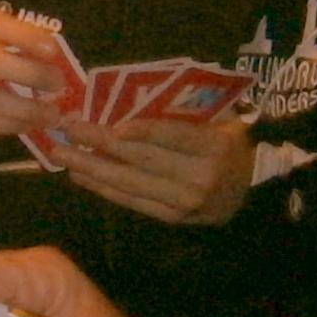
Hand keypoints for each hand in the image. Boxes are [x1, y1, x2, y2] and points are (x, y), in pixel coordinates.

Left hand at [57, 109, 253, 225]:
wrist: (253, 188)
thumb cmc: (230, 141)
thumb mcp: (219, 118)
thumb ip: (184, 110)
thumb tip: (132, 98)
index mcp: (214, 146)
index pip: (173, 136)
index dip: (142, 131)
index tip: (111, 125)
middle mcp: (199, 177)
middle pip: (142, 160)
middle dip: (100, 144)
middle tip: (68, 129)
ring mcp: (185, 202)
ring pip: (131, 184)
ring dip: (92, 168)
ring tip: (62, 154)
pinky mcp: (173, 218)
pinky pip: (133, 202)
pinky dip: (104, 188)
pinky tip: (82, 176)